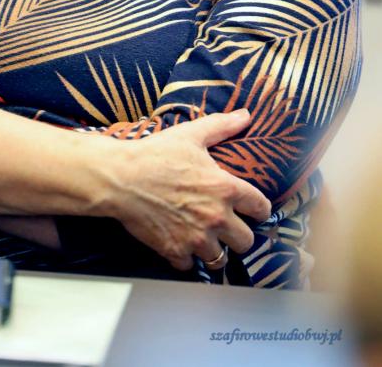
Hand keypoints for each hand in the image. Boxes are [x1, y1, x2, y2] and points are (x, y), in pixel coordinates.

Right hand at [107, 109, 270, 270]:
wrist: (120, 177)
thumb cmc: (155, 154)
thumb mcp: (191, 134)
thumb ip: (222, 126)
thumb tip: (246, 115)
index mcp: (225, 188)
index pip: (260, 208)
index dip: (260, 210)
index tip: (255, 211)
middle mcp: (216, 217)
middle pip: (246, 241)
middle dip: (239, 235)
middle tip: (229, 229)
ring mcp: (196, 238)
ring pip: (220, 259)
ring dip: (214, 251)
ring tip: (206, 241)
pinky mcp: (174, 251)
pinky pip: (190, 266)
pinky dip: (186, 259)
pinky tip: (181, 245)